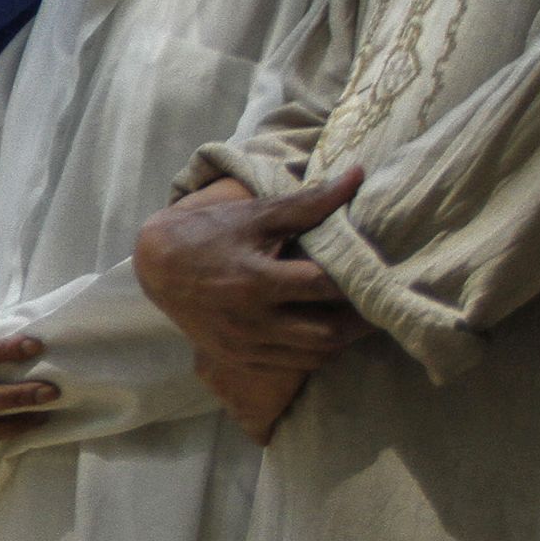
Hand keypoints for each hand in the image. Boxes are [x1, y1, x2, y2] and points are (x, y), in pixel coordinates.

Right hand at [136, 172, 372, 373]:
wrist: (158, 265)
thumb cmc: (210, 233)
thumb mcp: (257, 214)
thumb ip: (309, 202)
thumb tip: (357, 175)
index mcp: (255, 280)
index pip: (322, 287)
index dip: (358, 281)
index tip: (382, 272)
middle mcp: (250, 320)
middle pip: (326, 332)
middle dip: (360, 321)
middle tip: (380, 301)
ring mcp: (244, 344)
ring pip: (313, 355)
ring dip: (341, 339)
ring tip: (356, 317)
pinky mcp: (239, 358)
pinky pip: (291, 365)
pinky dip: (315, 352)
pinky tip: (323, 330)